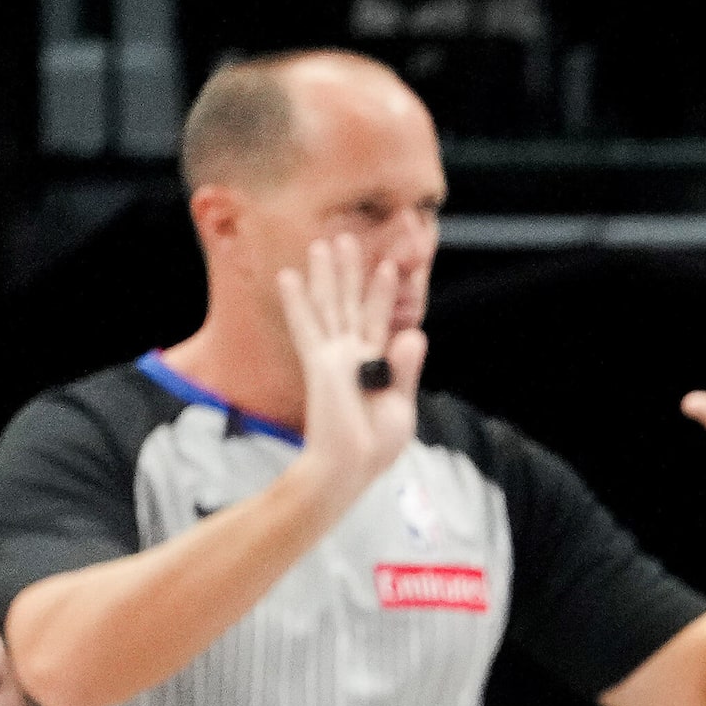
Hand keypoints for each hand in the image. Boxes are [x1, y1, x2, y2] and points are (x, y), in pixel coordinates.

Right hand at [277, 234, 423, 492]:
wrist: (350, 468)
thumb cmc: (374, 446)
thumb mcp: (400, 405)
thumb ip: (405, 369)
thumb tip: (415, 333)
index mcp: (375, 365)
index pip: (381, 320)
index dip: (385, 292)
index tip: (391, 264)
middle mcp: (352, 355)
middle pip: (350, 303)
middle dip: (350, 271)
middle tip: (346, 237)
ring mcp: (334, 357)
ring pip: (330, 306)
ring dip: (327, 275)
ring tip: (325, 244)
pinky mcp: (320, 364)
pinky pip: (307, 326)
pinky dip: (298, 301)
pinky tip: (289, 276)